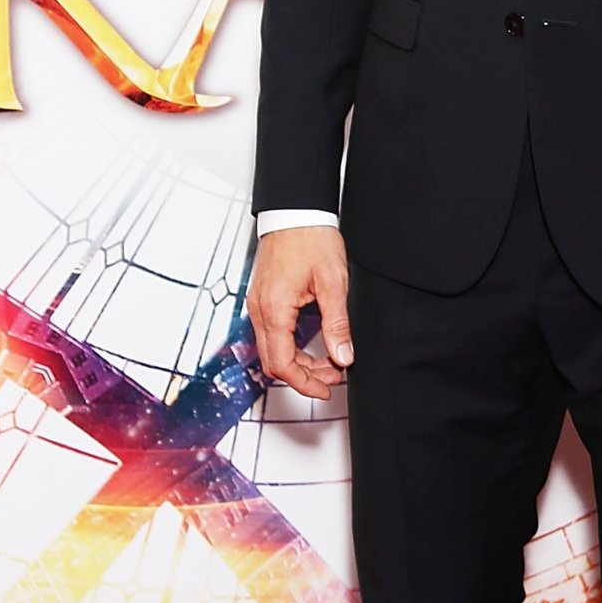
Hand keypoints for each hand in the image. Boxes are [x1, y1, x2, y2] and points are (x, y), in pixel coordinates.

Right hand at [247, 225, 353, 398]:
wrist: (296, 213)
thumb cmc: (312, 240)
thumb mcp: (333, 283)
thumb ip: (337, 324)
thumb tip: (343, 356)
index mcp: (274, 310)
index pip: (282, 363)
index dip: (304, 383)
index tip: (327, 389)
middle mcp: (259, 311)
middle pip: (274, 361)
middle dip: (304, 375)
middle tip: (335, 376)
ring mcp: (258, 305)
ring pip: (273, 349)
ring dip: (299, 361)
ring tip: (330, 362)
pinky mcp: (263, 299)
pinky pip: (272, 334)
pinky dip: (292, 346)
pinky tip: (315, 345)